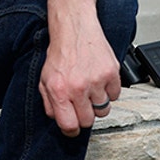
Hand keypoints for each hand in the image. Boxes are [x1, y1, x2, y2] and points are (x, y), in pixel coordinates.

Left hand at [38, 19, 121, 136]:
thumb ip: (49, 103)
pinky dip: (109, 92)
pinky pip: (115, 96)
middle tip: (81, 104)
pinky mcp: (112, 74)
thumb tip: (59, 120)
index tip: (72, 128)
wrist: (74, 30)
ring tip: (89, 89)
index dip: (71, 130)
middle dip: (84, 116)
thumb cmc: (60, 54)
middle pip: (88, 121)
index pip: (69, 125)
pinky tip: (99, 81)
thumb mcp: (44, 80)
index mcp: (59, 91)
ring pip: (104, 110)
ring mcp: (96, 81)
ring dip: (97, 104)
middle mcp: (78, 88)